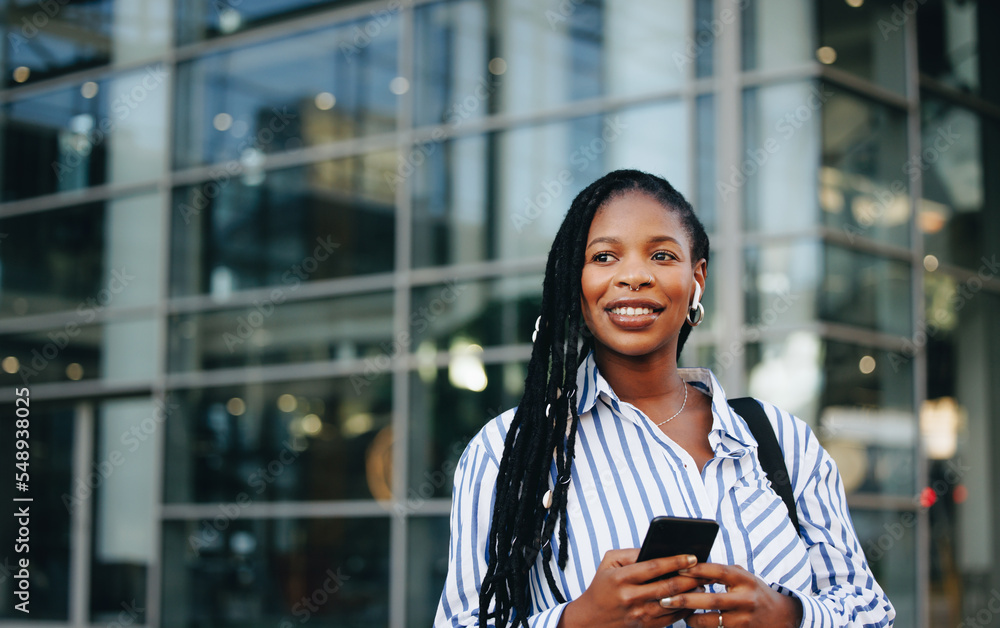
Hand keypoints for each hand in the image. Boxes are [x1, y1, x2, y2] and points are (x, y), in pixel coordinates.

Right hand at [557, 549, 706, 627]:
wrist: (591, 619)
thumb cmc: (602, 586)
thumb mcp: (609, 563)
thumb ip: (631, 553)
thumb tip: (656, 549)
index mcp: (621, 578)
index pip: (654, 567)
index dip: (675, 561)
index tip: (691, 556)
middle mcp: (630, 597)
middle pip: (667, 586)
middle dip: (690, 578)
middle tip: (704, 571)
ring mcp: (638, 614)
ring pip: (672, 604)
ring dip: (690, 594)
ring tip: (703, 584)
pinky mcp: (645, 626)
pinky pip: (671, 619)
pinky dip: (684, 609)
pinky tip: (692, 600)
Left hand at [656, 563, 802, 627]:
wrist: (781, 617)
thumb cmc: (754, 592)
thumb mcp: (744, 577)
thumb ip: (722, 572)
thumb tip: (691, 564)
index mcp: (745, 580)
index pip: (719, 572)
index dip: (697, 570)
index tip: (678, 568)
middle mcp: (746, 600)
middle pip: (712, 600)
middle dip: (686, 600)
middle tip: (664, 599)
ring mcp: (745, 620)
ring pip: (712, 622)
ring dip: (691, 619)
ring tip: (678, 614)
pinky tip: (691, 623)